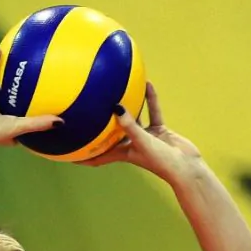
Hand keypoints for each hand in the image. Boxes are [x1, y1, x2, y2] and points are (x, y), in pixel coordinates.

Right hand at [0, 48, 62, 149]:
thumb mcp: (19, 127)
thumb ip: (39, 123)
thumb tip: (62, 122)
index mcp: (7, 124)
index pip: (23, 116)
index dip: (32, 110)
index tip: (46, 100)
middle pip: (10, 97)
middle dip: (19, 88)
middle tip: (34, 75)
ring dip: (4, 73)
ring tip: (15, 58)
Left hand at [82, 83, 202, 183]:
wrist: (186, 166)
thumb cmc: (161, 161)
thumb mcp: (142, 142)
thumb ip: (129, 124)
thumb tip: (115, 106)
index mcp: (123, 154)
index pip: (97, 156)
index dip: (82, 156)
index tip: (65, 152)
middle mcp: (131, 145)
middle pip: (111, 135)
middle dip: (100, 126)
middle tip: (86, 111)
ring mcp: (145, 137)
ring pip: (132, 119)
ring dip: (126, 106)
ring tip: (116, 89)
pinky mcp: (159, 130)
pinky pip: (152, 111)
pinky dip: (150, 100)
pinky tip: (146, 84)